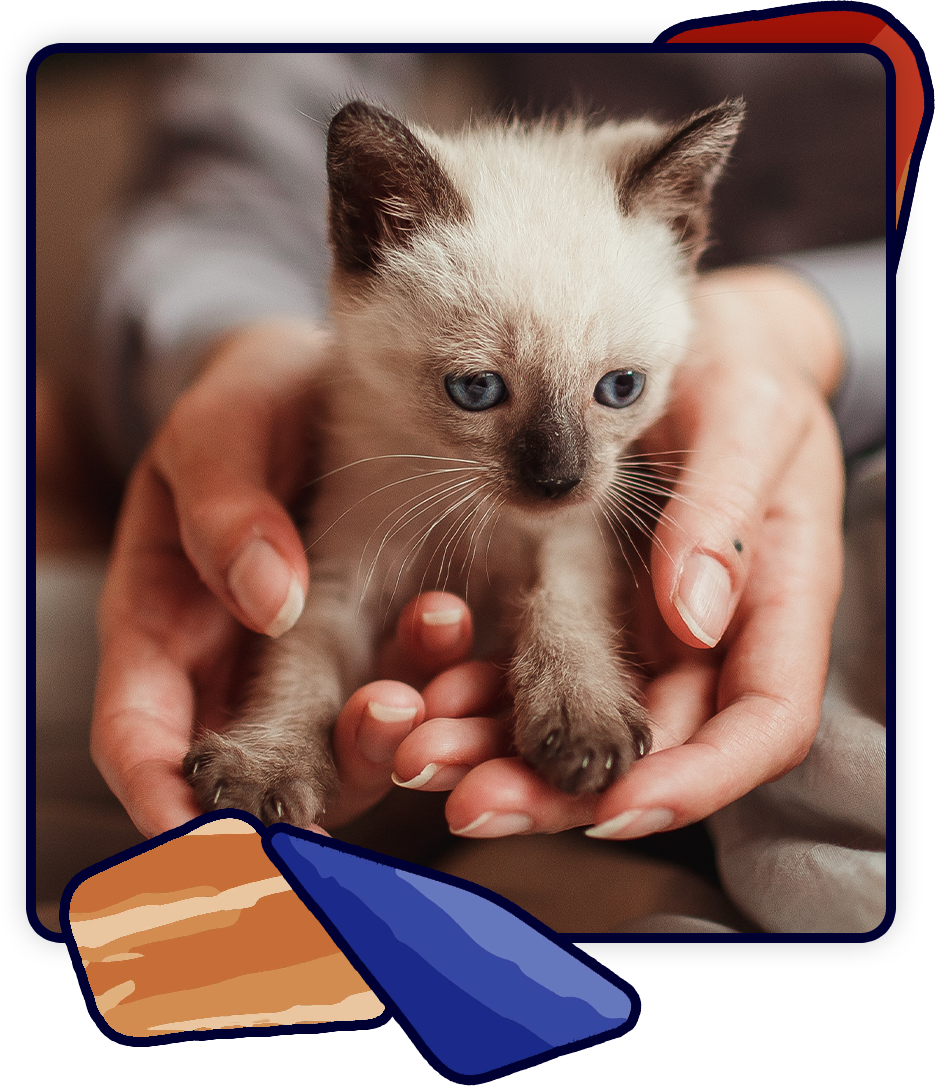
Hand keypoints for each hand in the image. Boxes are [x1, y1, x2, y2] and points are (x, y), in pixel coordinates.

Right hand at [90, 320, 474, 837]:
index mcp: (160, 629)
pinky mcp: (376, 654)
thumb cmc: (243, 409)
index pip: (139, 741)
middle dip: (308, 794)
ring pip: (335, 755)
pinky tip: (463, 652)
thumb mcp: (217, 436)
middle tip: (380, 737)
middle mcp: (233, 673)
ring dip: (386, 746)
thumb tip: (270, 601)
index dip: (167, 804)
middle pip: (248, 778)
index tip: (217, 842)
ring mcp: (307, 673)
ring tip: (431, 700)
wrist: (312, 387)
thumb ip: (225, 507)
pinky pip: (403, 702)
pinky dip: (432, 699)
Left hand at [391, 265, 846, 839]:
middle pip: (651, 749)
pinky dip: (485, 690)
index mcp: (774, 604)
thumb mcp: (747, 418)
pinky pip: (539, 665)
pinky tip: (428, 690)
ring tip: (422, 750)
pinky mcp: (588, 605)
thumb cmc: (744, 372)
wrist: (700, 347)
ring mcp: (645, 626)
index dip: (694, 780)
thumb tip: (692, 617)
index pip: (757, 726)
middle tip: (472, 797)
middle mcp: (709, 634)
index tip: (616, 805)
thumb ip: (723, 511)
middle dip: (562, 790)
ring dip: (503, 750)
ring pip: (583, 722)